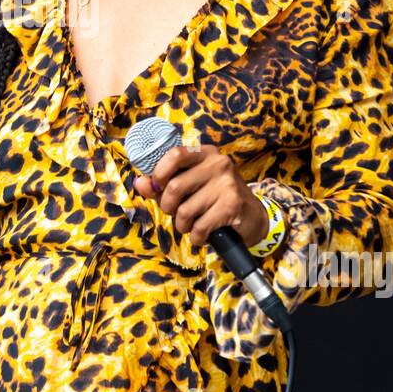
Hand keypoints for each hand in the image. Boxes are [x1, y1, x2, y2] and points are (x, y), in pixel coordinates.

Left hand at [132, 144, 268, 248]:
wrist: (252, 217)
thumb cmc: (215, 199)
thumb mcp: (190, 187)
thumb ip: (163, 184)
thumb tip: (139, 182)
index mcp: (205, 153)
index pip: (174, 154)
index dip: (159, 173)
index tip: (158, 188)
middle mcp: (218, 163)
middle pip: (174, 187)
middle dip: (168, 207)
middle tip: (176, 213)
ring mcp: (227, 183)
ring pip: (184, 210)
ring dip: (182, 225)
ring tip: (191, 225)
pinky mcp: (232, 205)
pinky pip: (199, 226)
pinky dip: (196, 237)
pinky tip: (202, 235)